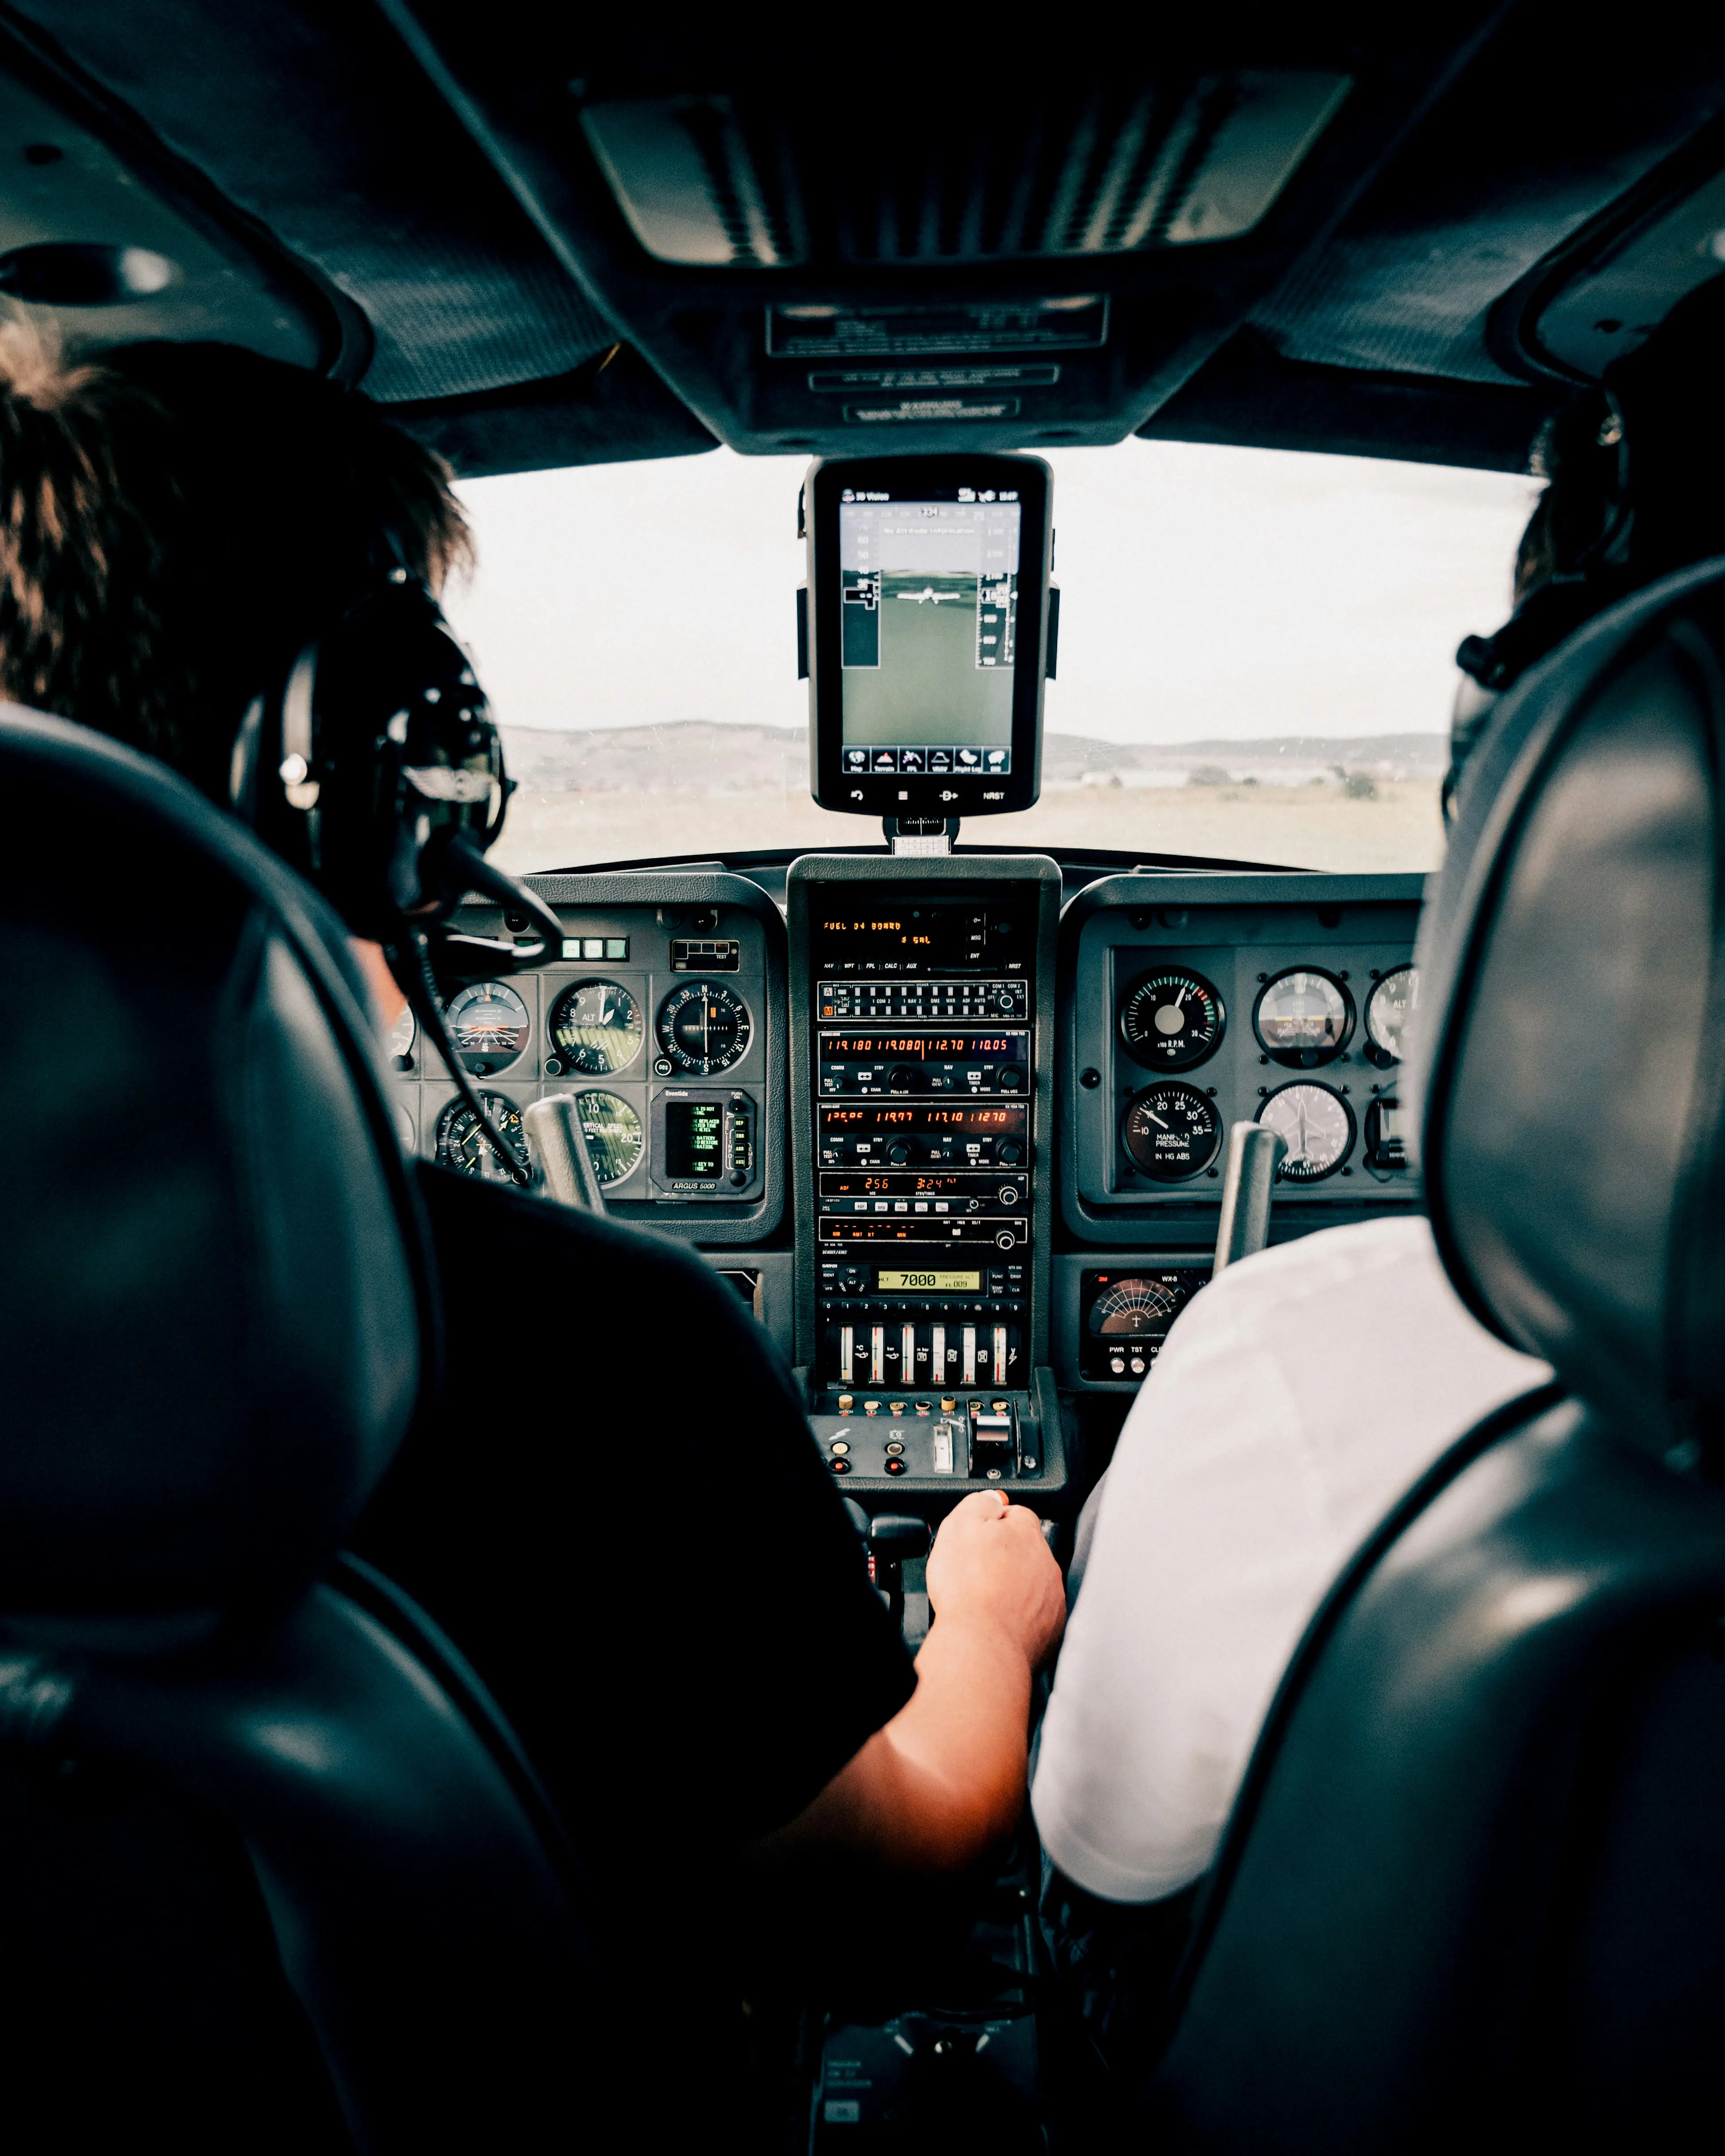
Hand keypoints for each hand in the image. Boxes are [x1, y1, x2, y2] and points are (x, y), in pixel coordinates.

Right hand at [925, 1491, 1064, 1670]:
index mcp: (1026, 1534)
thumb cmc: (970, 1590)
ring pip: (1031, 1583)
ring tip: (984, 1599)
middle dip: (1003, 1558)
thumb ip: (978, 1503)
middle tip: (975, 1572)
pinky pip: (1035, 1615)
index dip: (992, 1524)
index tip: (977, 1538)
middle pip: (1025, 1550)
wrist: (982, 1645)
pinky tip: (996, 1621)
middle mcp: (1046, 1563)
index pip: (1016, 1514)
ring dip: (1012, 1587)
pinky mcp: (1051, 1629)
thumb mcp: (959, 1526)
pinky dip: (1018, 1617)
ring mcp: (1052, 1598)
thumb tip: (990, 1498)